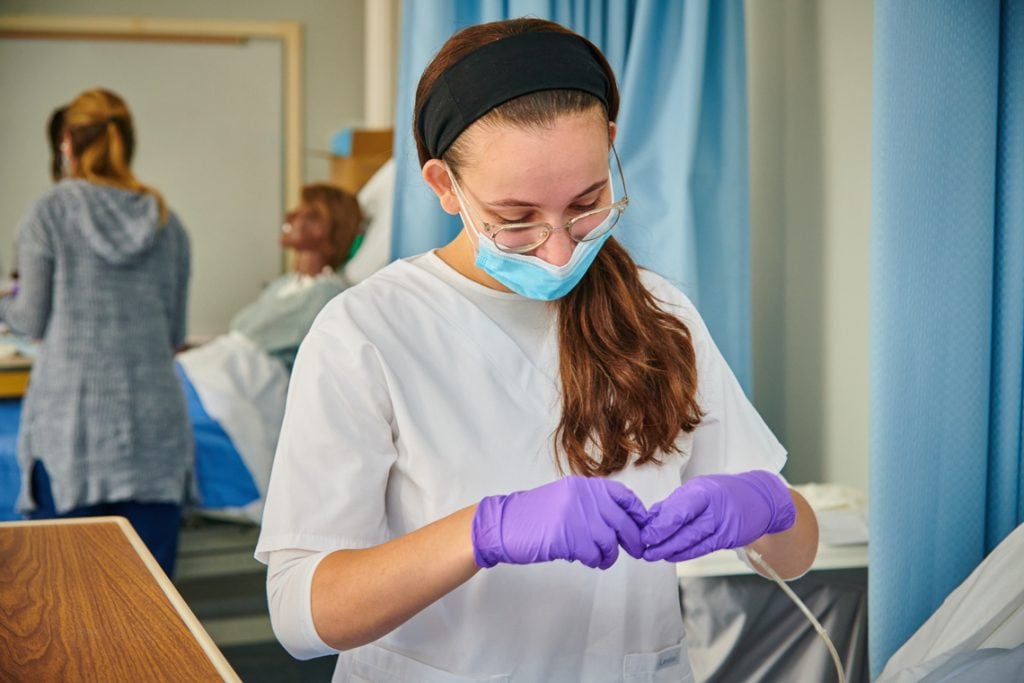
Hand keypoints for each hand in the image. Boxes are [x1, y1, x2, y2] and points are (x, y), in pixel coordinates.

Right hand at [472, 476, 648, 569]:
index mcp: (584, 486)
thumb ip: (592, 504)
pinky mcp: (568, 538)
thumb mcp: (566, 498)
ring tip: (601, 558)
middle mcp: (583, 498)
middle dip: (634, 539)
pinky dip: (596, 560)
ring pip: (610, 541)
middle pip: (622, 522)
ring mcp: (576, 517)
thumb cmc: (534, 515)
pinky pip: (594, 554)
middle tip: (637, 550)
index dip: (638, 513)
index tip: (643, 526)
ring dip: (610, 554)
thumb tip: (623, 522)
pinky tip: (589, 560)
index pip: (623, 496)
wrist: (505, 524)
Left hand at [641, 470, 795, 561]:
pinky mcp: (730, 538)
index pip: (679, 509)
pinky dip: (686, 553)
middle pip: (685, 526)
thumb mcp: (699, 489)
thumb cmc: (723, 492)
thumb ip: (675, 503)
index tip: (644, 534)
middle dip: (662, 540)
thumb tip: (649, 517)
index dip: (660, 524)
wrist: (760, 499)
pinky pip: (704, 548)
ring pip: (693, 540)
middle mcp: (714, 506)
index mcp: (703, 490)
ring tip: (653, 554)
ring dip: (671, 549)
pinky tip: (672, 555)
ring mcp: (724, 523)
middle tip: (645, 549)